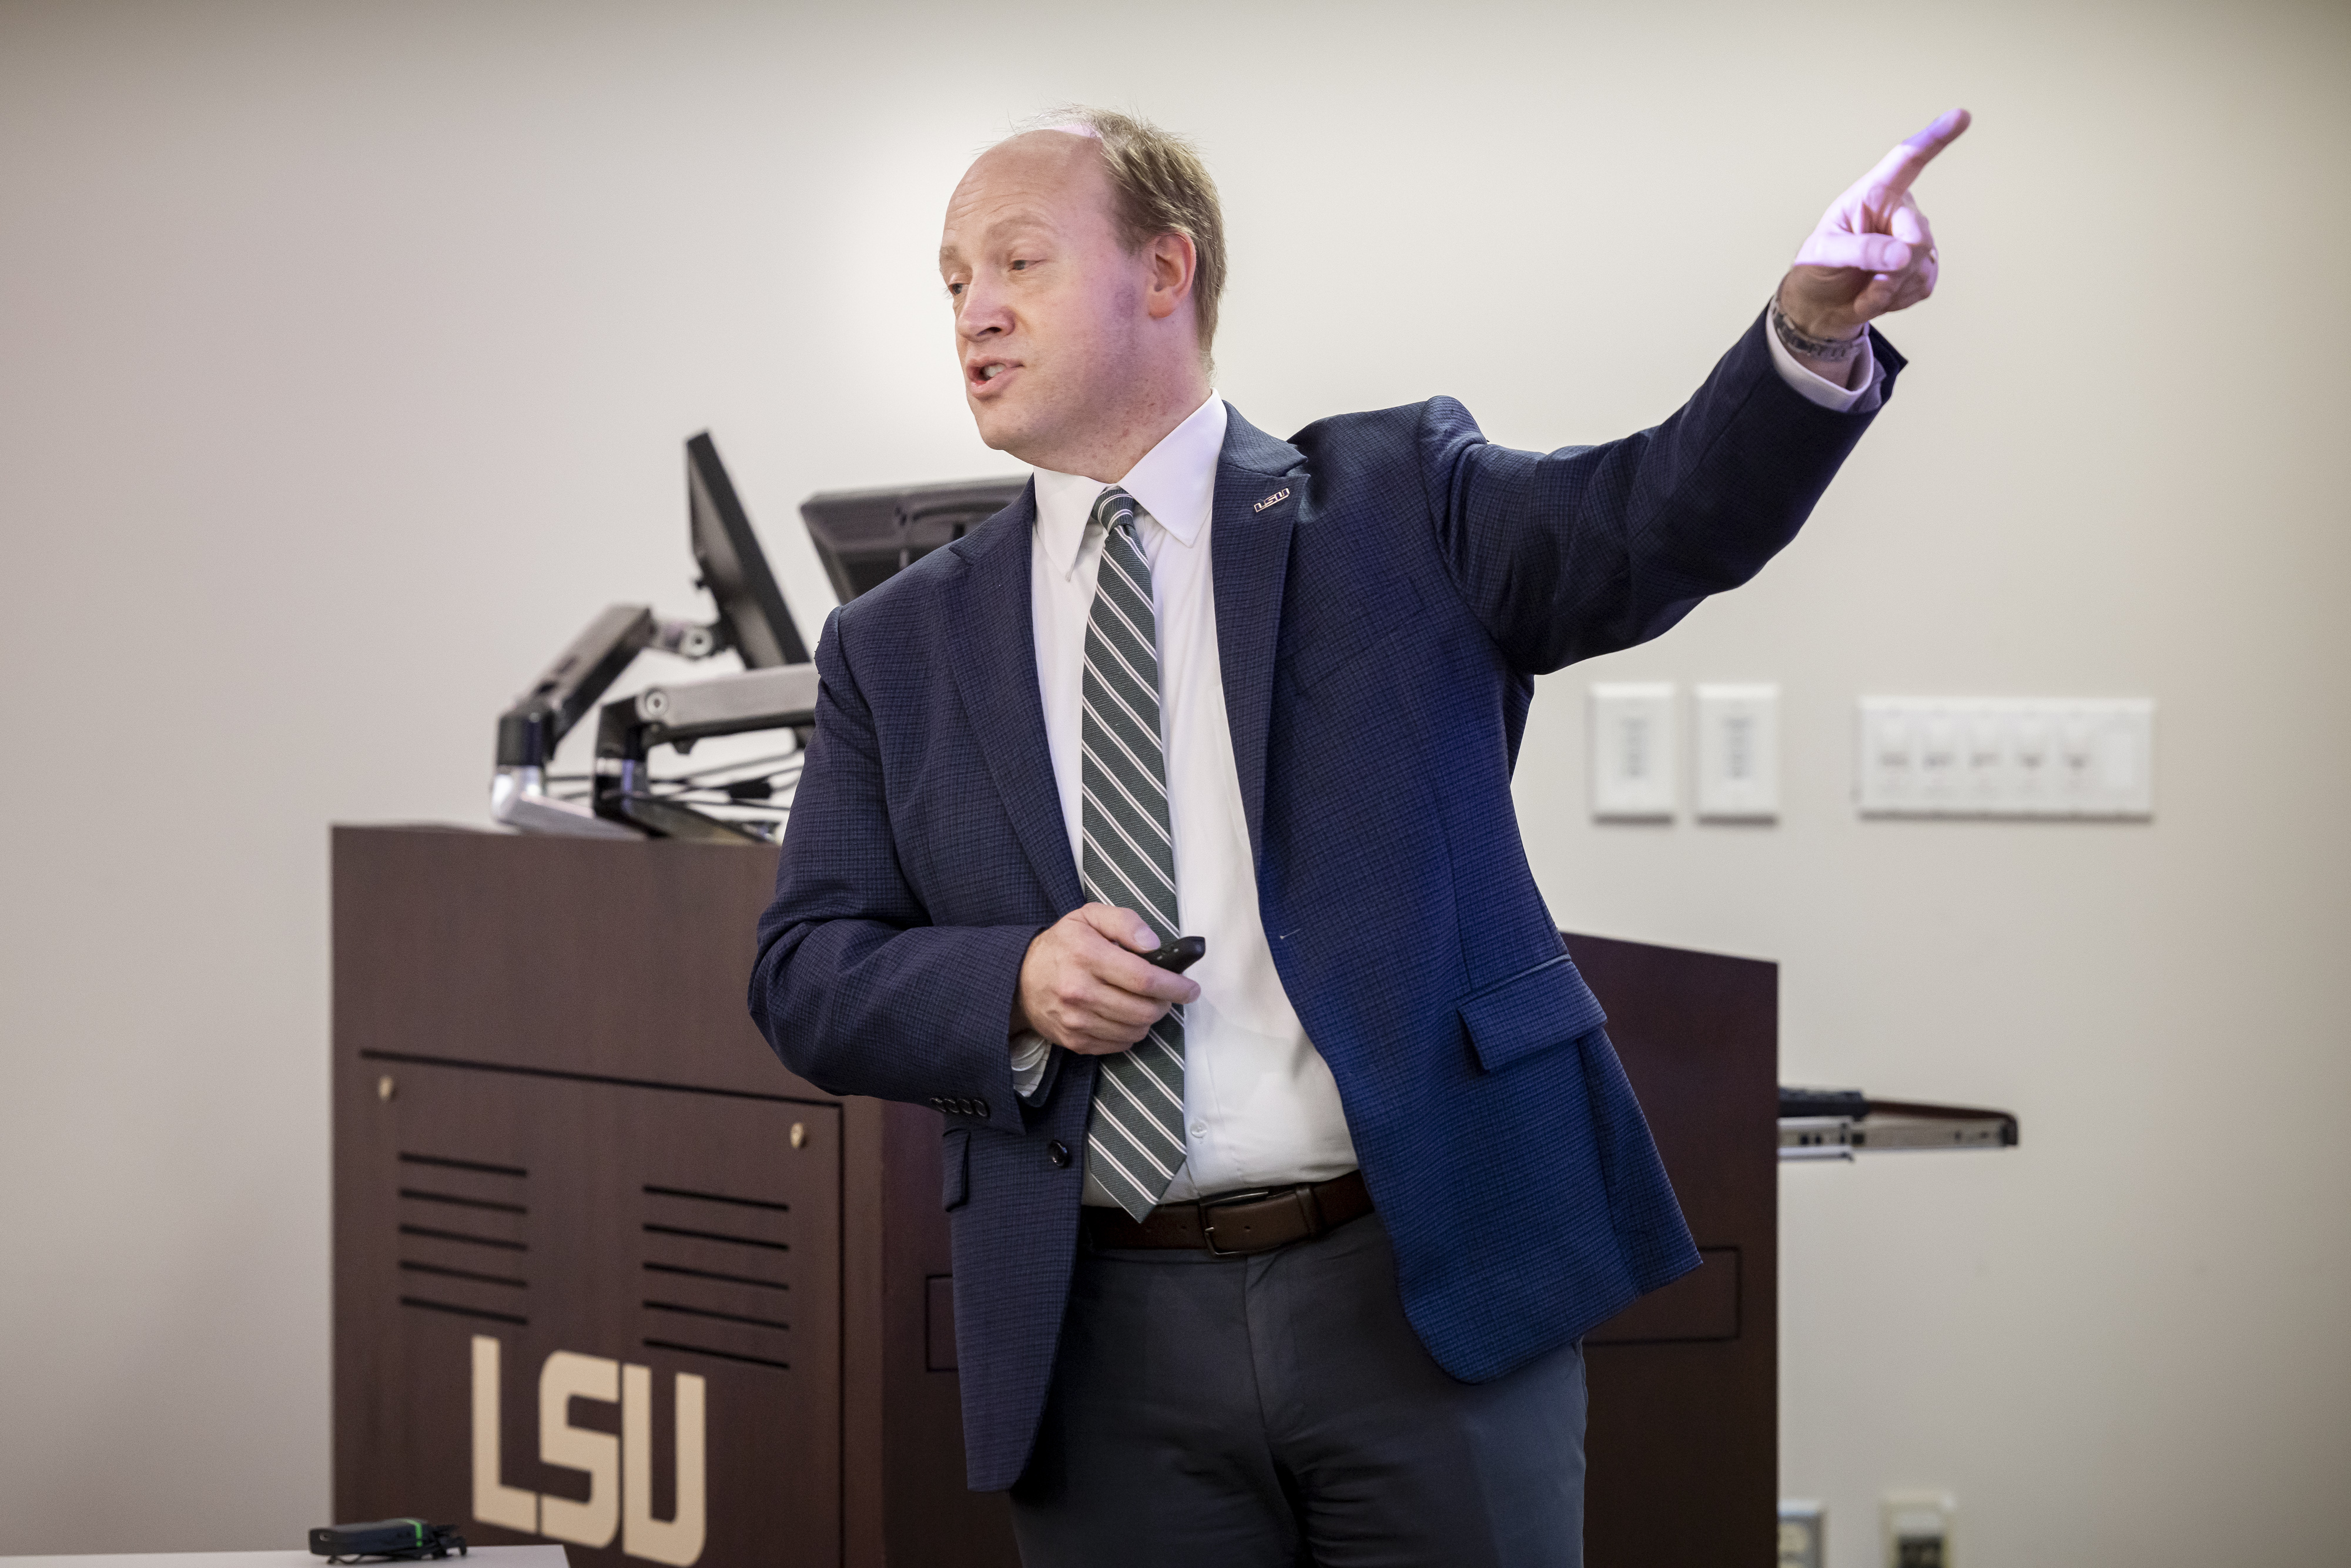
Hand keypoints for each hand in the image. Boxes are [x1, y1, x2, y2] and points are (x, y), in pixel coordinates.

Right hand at [1012, 903, 1200, 1055]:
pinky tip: (1125, 1016)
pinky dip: (1130, 1032)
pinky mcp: (1074, 1040)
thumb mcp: (1089, 916)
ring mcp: (1076, 1020)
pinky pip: (1119, 1044)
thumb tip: (1153, 945)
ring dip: (1149, 1018)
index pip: (1143, 978)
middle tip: (1167, 994)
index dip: (1174, 986)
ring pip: (1134, 1030)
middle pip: (1143, 1009)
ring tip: (1145, 1003)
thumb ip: (1125, 922)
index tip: (1190, 988)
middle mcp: (1080, 990)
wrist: (1020, 978)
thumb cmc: (1062, 945)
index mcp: (1086, 955)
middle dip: (1165, 1004)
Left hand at [1779, 108, 1971, 347]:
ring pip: (1922, 263)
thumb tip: (1904, 253)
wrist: (1820, 306)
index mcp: (1873, 194)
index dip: (1934, 138)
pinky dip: (1897, 299)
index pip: (1907, 161)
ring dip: (1889, 288)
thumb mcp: (1825, 255)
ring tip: (1864, 289)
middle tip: (1868, 281)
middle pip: (1918, 234)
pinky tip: (1877, 296)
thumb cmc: (1817, 268)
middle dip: (1893, 266)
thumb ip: (1861, 251)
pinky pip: (1924, 284)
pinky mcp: (1923, 267)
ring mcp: (1915, 239)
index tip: (1961, 116)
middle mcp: (1899, 211)